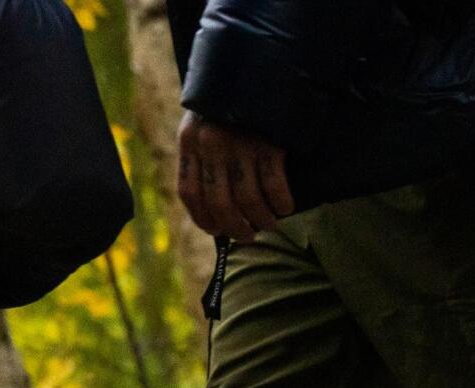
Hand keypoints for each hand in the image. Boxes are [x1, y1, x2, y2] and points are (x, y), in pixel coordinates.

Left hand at [178, 112, 295, 240]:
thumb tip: (214, 204)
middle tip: (248, 236)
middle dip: (235, 228)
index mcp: (190, 141)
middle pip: (219, 204)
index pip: (190, 193)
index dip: (204, 219)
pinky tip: (285, 207)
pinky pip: (274, 186)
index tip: (218, 231)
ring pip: (248, 200)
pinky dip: (281, 203)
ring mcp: (240, 144)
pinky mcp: (267, 142)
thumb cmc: (229, 100)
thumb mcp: (203, 122)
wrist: (256, 64)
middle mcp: (211, 145)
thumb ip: (202, 155)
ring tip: (269, 225)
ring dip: (261, 220)